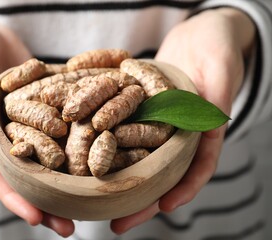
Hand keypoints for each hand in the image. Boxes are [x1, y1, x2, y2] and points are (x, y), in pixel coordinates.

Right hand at [0, 7, 73, 236]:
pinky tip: (96, 156)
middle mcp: (7, 137)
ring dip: (66, 181)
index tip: (37, 219)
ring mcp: (28, 125)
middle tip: (69, 228)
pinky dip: (75, 145)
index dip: (16, 198)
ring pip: (48, 159)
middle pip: (28, 177)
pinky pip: (61, 131)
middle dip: (48, 203)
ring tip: (89, 202)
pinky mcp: (44, 111)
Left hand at [111, 8, 254, 233]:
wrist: (199, 35)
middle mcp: (174, 136)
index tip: (164, 207)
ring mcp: (154, 125)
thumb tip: (210, 126)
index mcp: (199, 135)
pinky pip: (119, 127)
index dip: (181, 190)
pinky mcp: (137, 111)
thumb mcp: (222, 75)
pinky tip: (85, 154)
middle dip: (138, 199)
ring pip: (134, 155)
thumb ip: (215, 102)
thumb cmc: (219, 51)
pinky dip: (104, 142)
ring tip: (93, 201)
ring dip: (115, 178)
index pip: (194, 169)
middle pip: (157, 172)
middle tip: (117, 225)